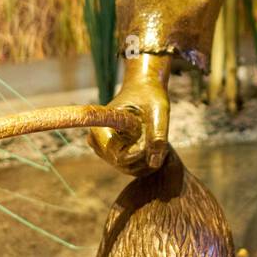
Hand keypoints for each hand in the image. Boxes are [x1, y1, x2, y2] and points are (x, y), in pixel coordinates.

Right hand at [87, 54, 171, 173]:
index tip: (152, 143)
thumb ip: (158, 135)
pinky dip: (146, 159)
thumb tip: (154, 163)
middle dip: (146, 156)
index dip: (139, 154)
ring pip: (130, 168)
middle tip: (160, 137)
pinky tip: (152, 143)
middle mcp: (96, 141)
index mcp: (100, 128)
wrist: (144, 89)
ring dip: (148, 158)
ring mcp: (102, 149)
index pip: (119, 157)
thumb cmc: (150, 96)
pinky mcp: (111, 154)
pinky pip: (132, 167)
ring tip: (156, 137)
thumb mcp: (159, 111)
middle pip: (125, 165)